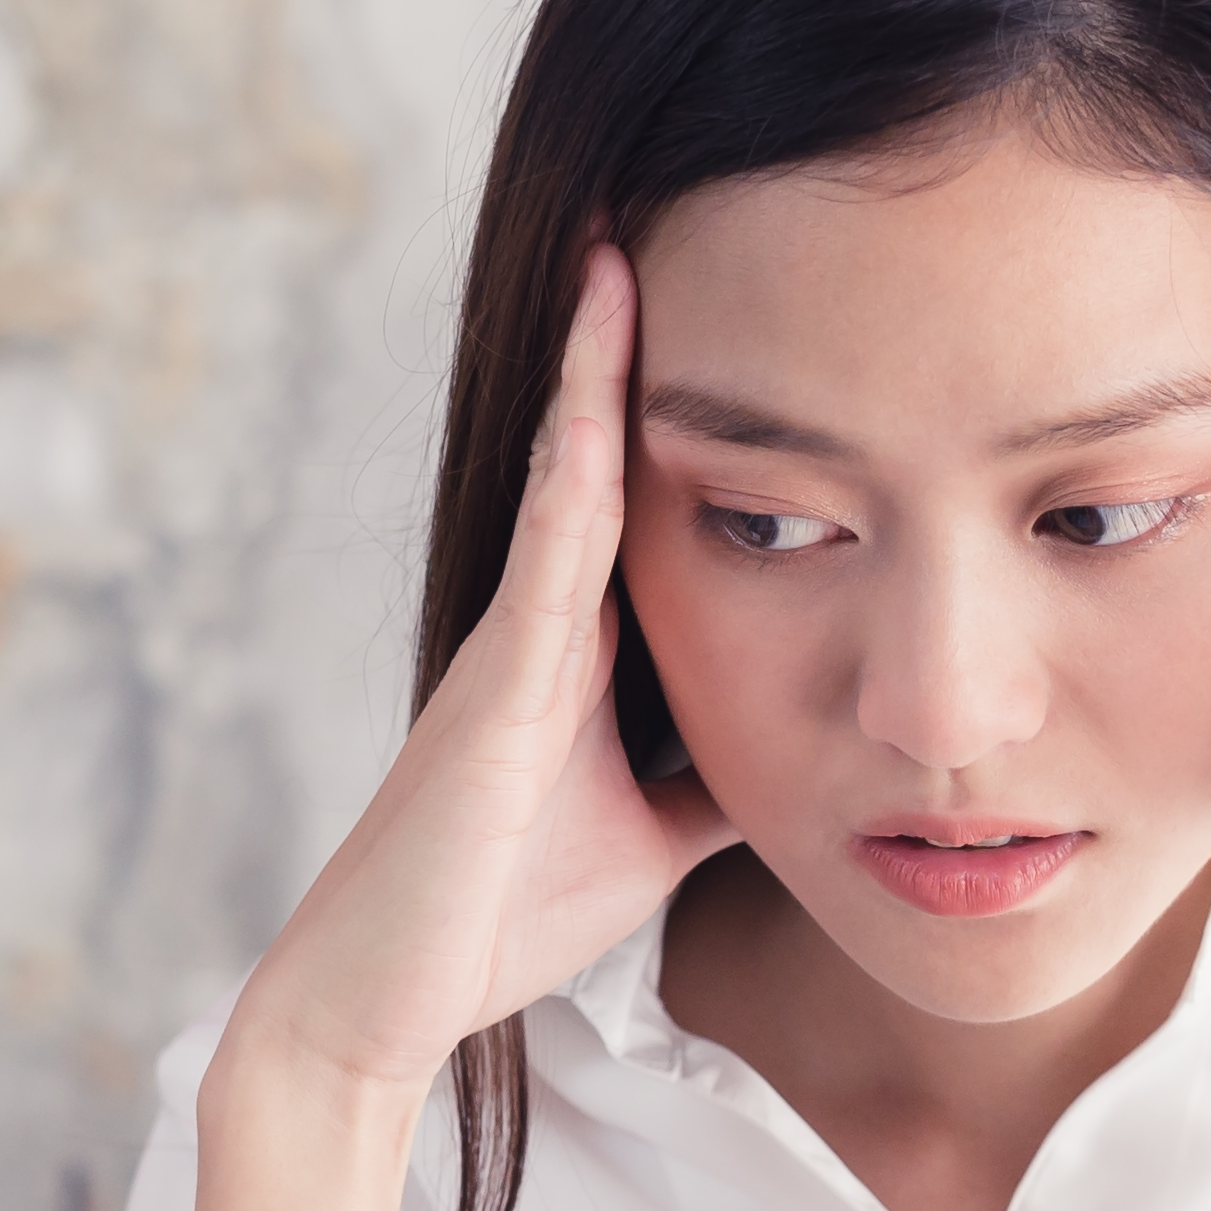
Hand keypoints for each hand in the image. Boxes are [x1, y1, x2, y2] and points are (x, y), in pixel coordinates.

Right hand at [184, 245, 732, 1210]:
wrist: (392, 993)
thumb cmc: (503, 914)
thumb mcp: (660, 834)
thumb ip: (723, 777)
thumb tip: (819, 752)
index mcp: (585, 646)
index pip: (653, 498)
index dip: (693, 407)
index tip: (749, 316)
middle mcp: (547, 615)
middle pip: (610, 452)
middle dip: (638, 347)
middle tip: (678, 217)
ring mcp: (517, 630)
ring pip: (573, 465)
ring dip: (597, 356)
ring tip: (626, 239)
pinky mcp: (498, 666)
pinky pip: (551, 530)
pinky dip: (577, 437)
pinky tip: (600, 359)